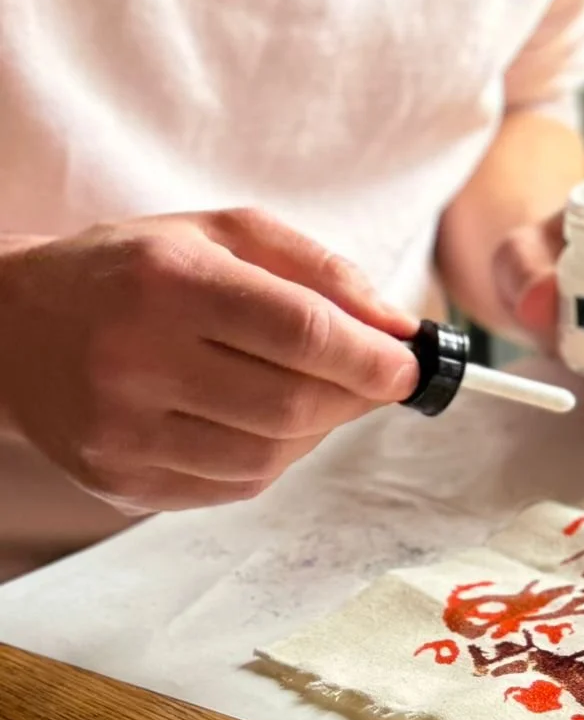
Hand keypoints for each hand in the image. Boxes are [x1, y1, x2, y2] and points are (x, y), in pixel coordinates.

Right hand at [0, 210, 418, 511]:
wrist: (12, 325)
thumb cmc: (132, 268)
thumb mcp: (222, 232)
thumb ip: (319, 270)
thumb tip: (398, 326)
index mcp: (170, 281)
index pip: (302, 333)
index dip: (373, 356)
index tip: (408, 364)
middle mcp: (138, 358)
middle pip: (292, 404)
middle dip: (355, 397)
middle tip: (374, 379)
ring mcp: (122, 430)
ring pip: (267, 458)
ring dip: (317, 433)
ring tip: (318, 397)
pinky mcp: (117, 480)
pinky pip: (230, 488)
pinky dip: (272, 460)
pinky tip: (265, 423)